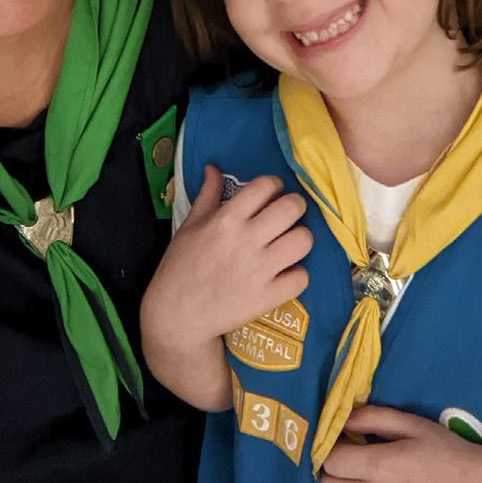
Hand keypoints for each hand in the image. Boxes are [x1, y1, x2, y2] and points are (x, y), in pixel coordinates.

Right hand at [143, 165, 311, 350]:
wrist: (177, 315)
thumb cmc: (180, 266)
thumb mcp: (190, 225)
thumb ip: (208, 195)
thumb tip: (213, 168)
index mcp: (227, 219)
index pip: (265, 186)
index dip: (274, 185)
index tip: (271, 193)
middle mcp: (247, 240)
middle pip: (293, 208)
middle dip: (295, 206)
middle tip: (287, 215)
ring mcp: (260, 270)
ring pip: (304, 240)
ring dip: (299, 239)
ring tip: (288, 244)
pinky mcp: (268, 297)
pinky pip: (302, 278)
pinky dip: (296, 274)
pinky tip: (285, 273)